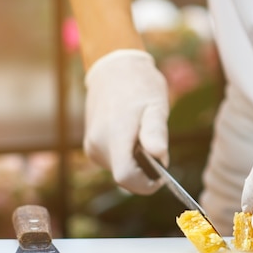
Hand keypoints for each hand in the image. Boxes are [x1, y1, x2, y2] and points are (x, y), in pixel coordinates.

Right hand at [84, 49, 169, 194]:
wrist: (112, 69)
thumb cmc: (139, 85)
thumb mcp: (155, 105)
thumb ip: (156, 132)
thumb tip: (159, 156)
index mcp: (114, 136)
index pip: (126, 178)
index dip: (146, 184)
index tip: (161, 177)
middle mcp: (98, 145)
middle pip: (124, 177)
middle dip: (144, 171)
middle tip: (155, 145)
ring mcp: (92, 147)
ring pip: (119, 170)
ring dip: (135, 163)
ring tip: (141, 134)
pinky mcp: (91, 147)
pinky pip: (113, 162)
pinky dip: (126, 156)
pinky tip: (130, 134)